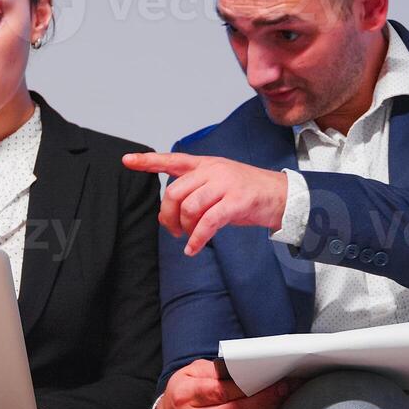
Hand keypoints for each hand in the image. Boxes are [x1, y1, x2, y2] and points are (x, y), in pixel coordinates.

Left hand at [121, 152, 288, 254]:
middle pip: (174, 192)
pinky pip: (208, 222)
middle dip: (167, 216)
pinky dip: (197, 239)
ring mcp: (225, 185)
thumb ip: (195, 190)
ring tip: (188, 237)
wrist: (282, 196)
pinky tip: (194, 248)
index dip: (148, 161)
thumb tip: (171, 212)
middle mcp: (213, 171)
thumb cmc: (247, 192)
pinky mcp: (236, 202)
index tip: (127, 160)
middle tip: (172, 230)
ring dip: (183, 228)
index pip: (172, 159)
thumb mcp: (219, 182)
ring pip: (189, 207)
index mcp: (206, 164)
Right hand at [152, 359, 294, 408]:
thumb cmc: (181, 395)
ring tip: (282, 395)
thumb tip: (241, 368)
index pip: (220, 392)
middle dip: (263, 399)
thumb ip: (213, 370)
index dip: (247, 386)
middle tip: (283, 387)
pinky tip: (271, 408)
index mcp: (186, 396)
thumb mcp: (188, 374)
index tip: (268, 377)